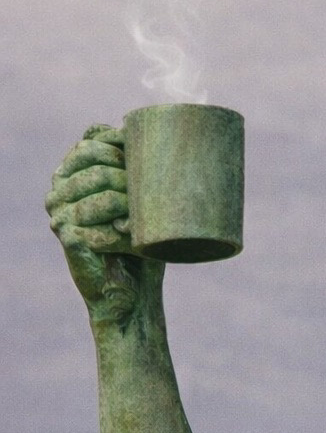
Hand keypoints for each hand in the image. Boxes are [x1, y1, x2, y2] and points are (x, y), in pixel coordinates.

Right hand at [45, 125, 163, 325]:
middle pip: (92, 160)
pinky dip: (123, 234)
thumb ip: (140, 173)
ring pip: (99, 191)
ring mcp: (61, 214)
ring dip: (129, 202)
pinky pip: (100, 226)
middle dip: (126, 170)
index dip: (118, 141)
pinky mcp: (68, 238)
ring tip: (146, 216)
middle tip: (152, 191)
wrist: (134, 297)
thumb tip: (157, 136)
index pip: (90, 142)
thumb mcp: (145, 205)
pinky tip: (133, 238)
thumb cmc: (143, 247)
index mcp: (74, 175)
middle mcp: (61, 190)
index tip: (148, 152)